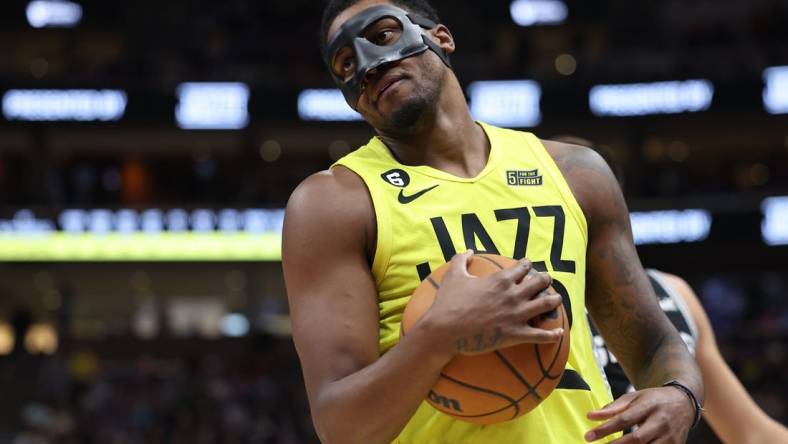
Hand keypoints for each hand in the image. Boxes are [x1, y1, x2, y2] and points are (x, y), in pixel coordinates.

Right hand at [424, 250, 564, 356]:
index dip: (527, 265)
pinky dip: (553, 334)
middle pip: (539, 283)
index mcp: (501, 280)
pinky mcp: (515, 335)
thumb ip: (462, 259)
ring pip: (546, 305)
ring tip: (557, 300)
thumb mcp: (453, 275)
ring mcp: (516, 316)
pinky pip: (541, 335)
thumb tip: (469, 251)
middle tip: (547, 280)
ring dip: (554, 301)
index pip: (523, 267)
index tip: (528, 266)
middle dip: (545, 280)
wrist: (444, 330)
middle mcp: (513, 295)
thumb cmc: (448, 302)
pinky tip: (559, 332)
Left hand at [585, 387, 694, 442]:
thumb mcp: (634, 397)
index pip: (624, 419)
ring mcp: (670, 436)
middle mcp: (661, 421)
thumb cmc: (653, 400)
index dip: (605, 429)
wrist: (684, 402)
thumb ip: (613, 408)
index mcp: (649, 405)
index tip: (589, 436)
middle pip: (636, 438)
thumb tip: (590, 416)